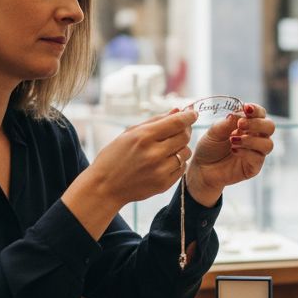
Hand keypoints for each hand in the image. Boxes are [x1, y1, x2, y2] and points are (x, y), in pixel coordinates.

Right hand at [62, 109, 196, 237]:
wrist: (105, 187)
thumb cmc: (114, 156)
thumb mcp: (130, 133)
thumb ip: (156, 121)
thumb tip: (178, 110)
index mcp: (143, 137)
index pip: (176, 122)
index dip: (188, 116)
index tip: (192, 113)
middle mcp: (154, 153)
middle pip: (184, 136)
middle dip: (186, 130)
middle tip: (181, 129)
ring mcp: (160, 170)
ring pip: (186, 152)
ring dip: (181, 147)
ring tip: (168, 148)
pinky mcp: (164, 184)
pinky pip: (181, 168)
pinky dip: (177, 162)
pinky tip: (165, 161)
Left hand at [184, 102, 274, 206]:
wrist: (201, 169)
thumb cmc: (209, 147)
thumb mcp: (215, 131)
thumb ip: (228, 122)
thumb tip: (239, 112)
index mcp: (248, 125)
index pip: (261, 114)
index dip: (256, 110)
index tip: (246, 108)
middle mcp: (255, 137)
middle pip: (270, 127)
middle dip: (257, 124)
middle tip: (240, 125)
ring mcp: (256, 153)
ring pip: (268, 144)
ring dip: (251, 140)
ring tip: (233, 140)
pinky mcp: (254, 167)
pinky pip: (258, 158)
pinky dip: (246, 152)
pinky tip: (233, 150)